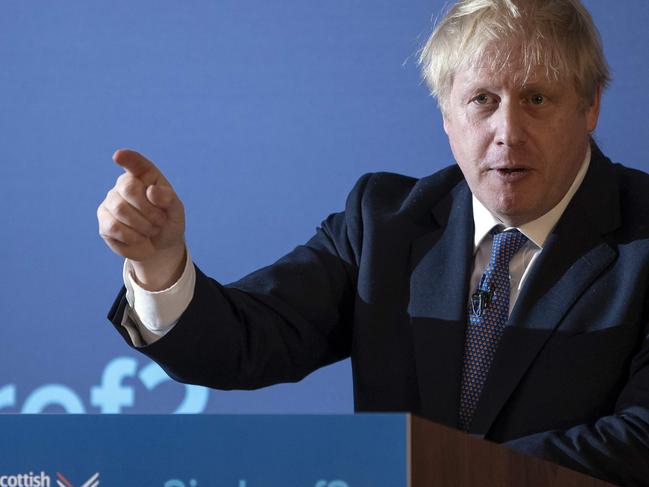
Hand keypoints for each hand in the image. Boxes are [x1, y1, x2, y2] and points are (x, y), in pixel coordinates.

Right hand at [98, 149, 185, 289]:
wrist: (160, 246)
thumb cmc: (168, 221)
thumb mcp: (176, 210)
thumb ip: (168, 199)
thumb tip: (151, 191)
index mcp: (145, 176)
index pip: (135, 163)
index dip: (127, 158)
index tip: (119, 156)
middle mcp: (124, 185)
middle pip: (128, 188)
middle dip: (149, 209)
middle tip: (160, 221)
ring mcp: (111, 202)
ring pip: (121, 209)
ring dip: (143, 225)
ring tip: (151, 230)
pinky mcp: (104, 221)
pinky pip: (114, 227)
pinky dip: (133, 237)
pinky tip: (139, 238)